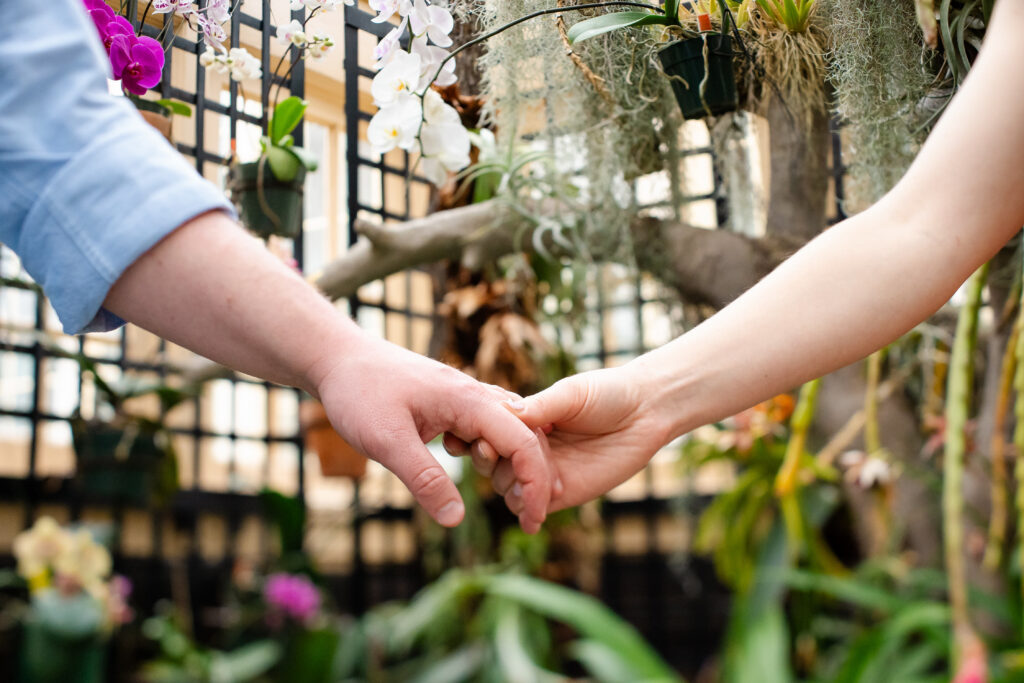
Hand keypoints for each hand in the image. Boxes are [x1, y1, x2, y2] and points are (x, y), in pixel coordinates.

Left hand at [310, 335, 554, 532]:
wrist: (336, 356)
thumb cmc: (358, 392)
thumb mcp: (386, 442)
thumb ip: (423, 479)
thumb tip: (455, 518)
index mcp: (468, 400)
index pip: (523, 441)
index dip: (535, 484)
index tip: (532, 522)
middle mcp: (474, 394)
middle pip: (527, 435)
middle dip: (533, 478)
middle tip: (525, 520)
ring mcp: (465, 396)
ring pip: (509, 430)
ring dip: (514, 464)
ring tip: (508, 499)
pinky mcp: (452, 402)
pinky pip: (488, 426)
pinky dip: (493, 451)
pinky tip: (474, 466)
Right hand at [461, 365, 672, 514]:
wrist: (646, 412)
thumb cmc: (608, 394)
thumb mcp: (569, 394)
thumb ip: (538, 407)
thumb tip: (505, 413)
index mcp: (527, 421)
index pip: (490, 435)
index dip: (481, 439)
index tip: (480, 438)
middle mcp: (531, 448)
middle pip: (491, 465)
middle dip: (490, 463)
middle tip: (497, 455)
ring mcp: (545, 472)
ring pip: (507, 489)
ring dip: (508, 486)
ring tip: (521, 479)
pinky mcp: (563, 494)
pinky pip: (532, 508)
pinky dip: (526, 508)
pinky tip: (536, 501)